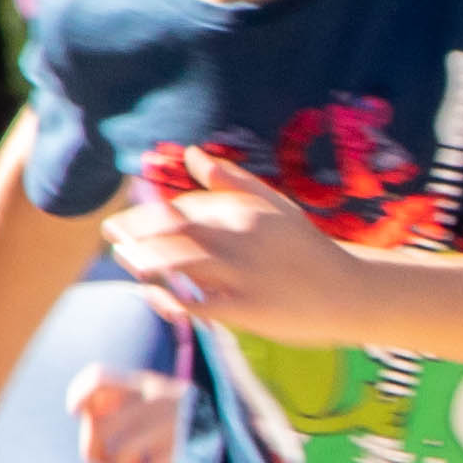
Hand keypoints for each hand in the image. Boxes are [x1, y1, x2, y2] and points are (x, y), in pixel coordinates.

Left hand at [63, 363, 185, 462]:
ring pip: (121, 453)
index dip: (79, 394)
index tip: (74, 412)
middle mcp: (158, 399)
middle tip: (102, 462)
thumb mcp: (161, 399)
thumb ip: (128, 402)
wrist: (243, 431)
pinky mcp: (187, 450)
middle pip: (101, 426)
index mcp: (148, 383)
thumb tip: (84, 415)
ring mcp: (173, 425)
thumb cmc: (189, 421)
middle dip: (94, 450)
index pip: (100, 378)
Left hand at [107, 173, 376, 341]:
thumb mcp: (276, 206)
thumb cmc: (309, 249)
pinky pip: (195, 304)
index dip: (148, 212)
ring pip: (177, 262)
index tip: (129, 219)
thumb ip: (233, 180)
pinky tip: (154, 295)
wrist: (352, 293)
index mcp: (245, 211)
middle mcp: (240, 238)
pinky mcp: (246, 309)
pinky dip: (169, 299)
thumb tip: (194, 154)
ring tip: (125, 258)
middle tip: (111, 233)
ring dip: (142, 259)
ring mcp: (242, 274)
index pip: (183, 206)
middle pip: (171, 229)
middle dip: (133, 229)